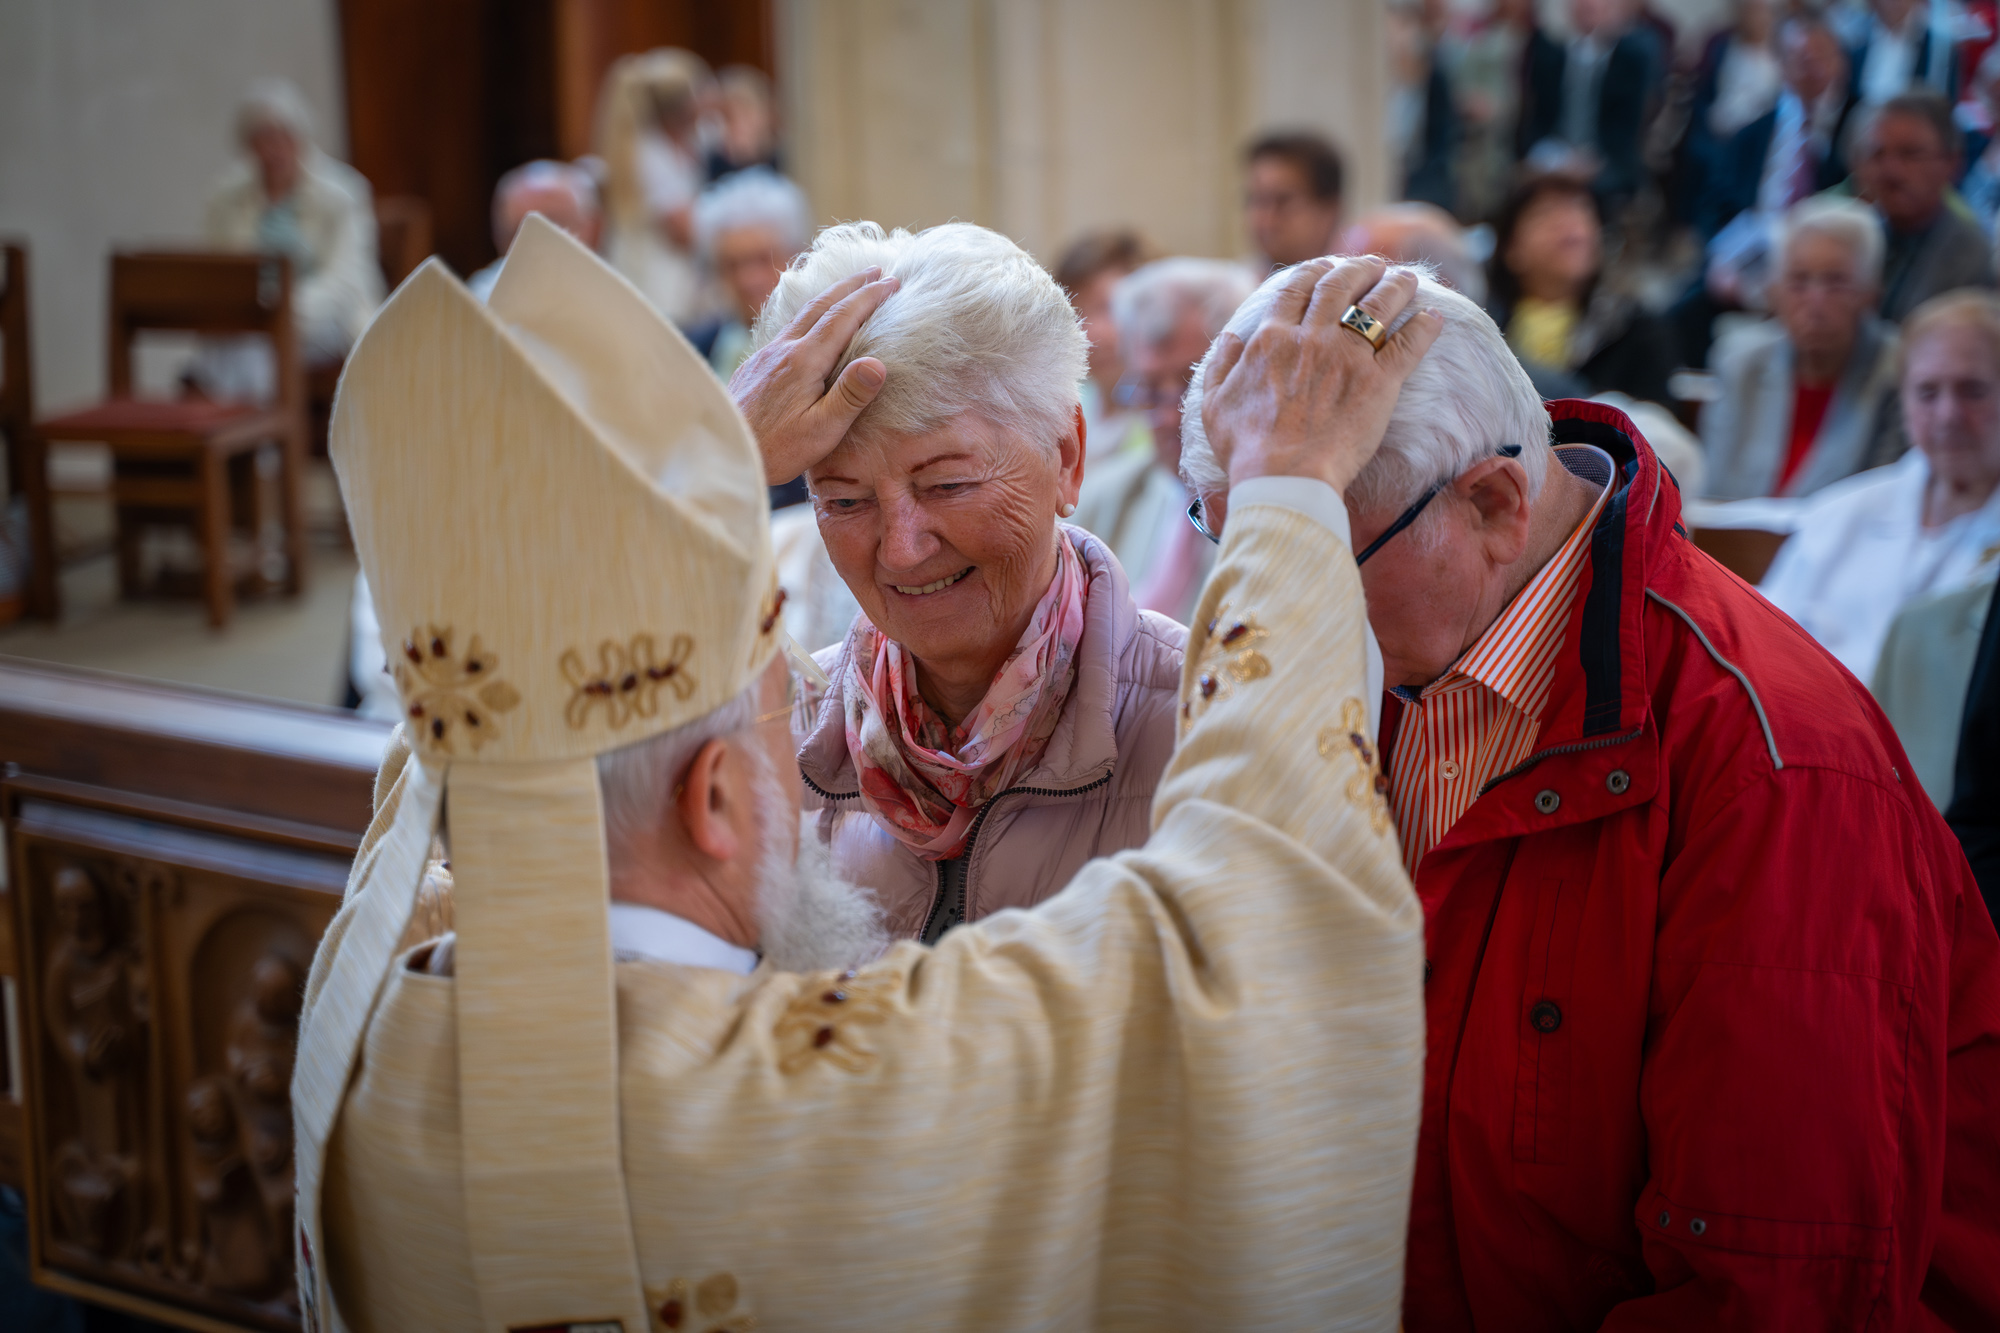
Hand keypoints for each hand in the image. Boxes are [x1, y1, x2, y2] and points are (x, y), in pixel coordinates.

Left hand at [729, 268, 899, 484]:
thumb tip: (878, 363)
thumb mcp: (821, 429)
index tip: (892, 283)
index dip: (869, 297)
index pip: (843, 317)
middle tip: (876, 270)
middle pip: (821, 305)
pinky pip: (788, 328)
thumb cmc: (776, 449)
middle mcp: (784, 349)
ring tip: (848, 288)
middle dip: (851, 285)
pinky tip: (811, 323)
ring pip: (802, 314)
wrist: (725, 452)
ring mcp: (767, 355)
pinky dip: (810, 314)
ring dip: (830, 296)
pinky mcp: (756, 365)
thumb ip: (850, 395)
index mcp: (804, 361)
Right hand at [1199, 256, 1441, 493]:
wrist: (1283, 478)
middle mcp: (1310, 338)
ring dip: (1395, 285)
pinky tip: (1433, 319)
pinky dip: (1423, 328)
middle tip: (1373, 265)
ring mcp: (1347, 357)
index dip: (1314, 269)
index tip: (1326, 265)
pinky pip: (1408, 345)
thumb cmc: (1245, 449)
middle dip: (1359, 267)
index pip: (1296, 287)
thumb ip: (1219, 365)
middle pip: (1340, 284)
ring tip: (1407, 278)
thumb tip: (1230, 336)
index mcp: (1270, 339)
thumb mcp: (1213, 404)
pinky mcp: (1379, 382)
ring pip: (1378, 305)